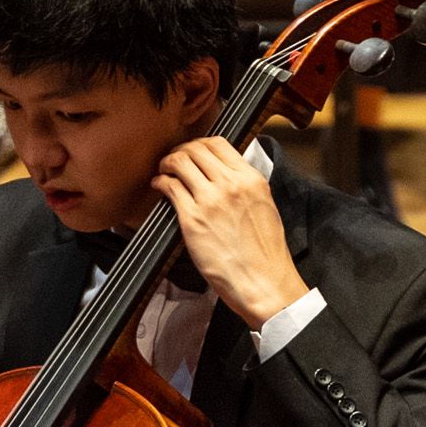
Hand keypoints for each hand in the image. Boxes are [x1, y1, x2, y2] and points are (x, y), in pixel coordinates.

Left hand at [154, 138, 310, 328]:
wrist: (264, 283)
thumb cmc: (265, 254)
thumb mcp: (265, 208)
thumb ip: (245, 187)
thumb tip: (221, 174)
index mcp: (253, 180)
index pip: (219, 143)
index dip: (200, 144)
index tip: (193, 153)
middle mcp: (232, 185)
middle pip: (195, 148)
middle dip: (180, 151)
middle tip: (174, 162)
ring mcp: (211, 200)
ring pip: (179, 161)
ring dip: (167, 164)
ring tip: (165, 174)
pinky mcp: (192, 218)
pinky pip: (168, 186)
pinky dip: (160, 183)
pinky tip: (160, 189)